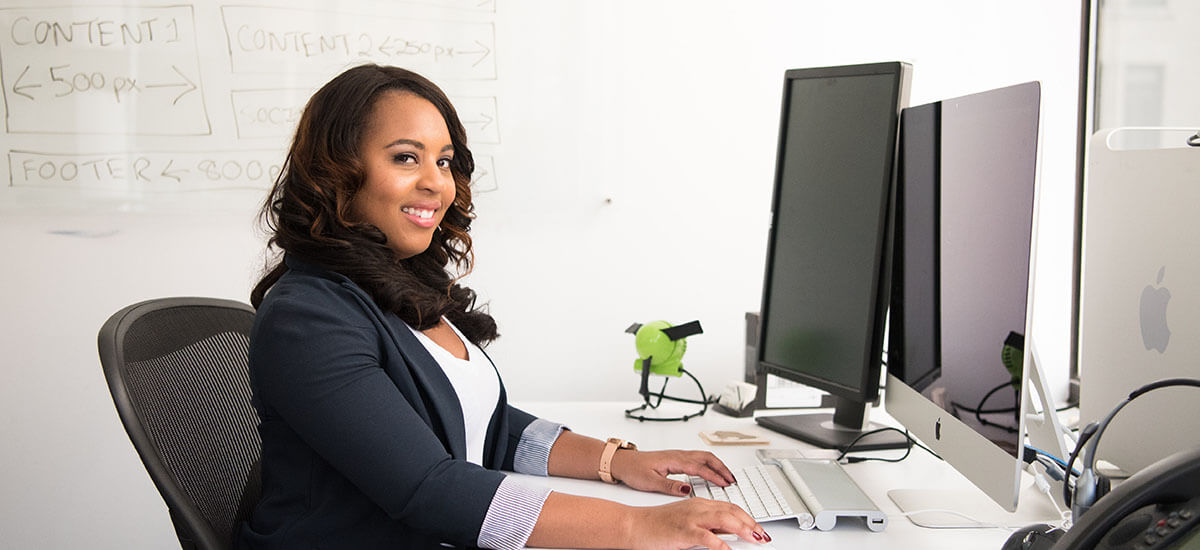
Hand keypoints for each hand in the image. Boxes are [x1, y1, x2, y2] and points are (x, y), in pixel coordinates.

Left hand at [611, 449, 735, 496]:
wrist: (622, 462)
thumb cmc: (633, 470)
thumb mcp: (650, 482)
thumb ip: (670, 486)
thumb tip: (687, 490)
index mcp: (674, 460)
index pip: (700, 467)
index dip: (714, 476)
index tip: (725, 483)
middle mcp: (678, 455)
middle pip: (706, 458)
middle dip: (721, 468)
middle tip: (732, 479)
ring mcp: (677, 455)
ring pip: (703, 456)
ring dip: (717, 465)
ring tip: (726, 476)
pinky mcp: (675, 458)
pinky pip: (697, 458)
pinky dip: (709, 464)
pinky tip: (711, 471)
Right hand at [626, 498, 769, 549]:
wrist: (635, 525)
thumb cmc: (658, 525)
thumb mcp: (687, 522)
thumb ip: (707, 526)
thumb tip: (727, 534)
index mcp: (700, 504)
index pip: (731, 507)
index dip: (748, 517)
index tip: (758, 528)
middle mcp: (698, 507)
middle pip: (732, 511)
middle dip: (751, 524)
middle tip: (762, 535)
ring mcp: (691, 518)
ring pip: (724, 519)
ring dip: (743, 529)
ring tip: (754, 539)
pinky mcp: (684, 531)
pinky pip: (707, 538)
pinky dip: (721, 544)